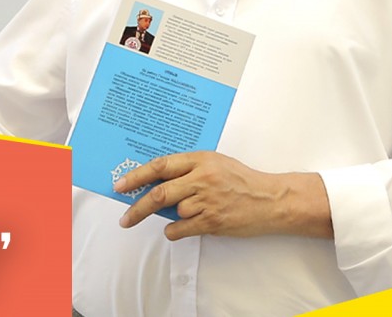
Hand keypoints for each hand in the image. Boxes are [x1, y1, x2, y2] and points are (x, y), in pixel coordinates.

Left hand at [113, 151, 331, 240]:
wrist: (271, 199)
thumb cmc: (242, 180)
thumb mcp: (216, 164)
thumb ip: (188, 170)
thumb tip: (156, 182)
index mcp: (200, 159)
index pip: (160, 166)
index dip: (137, 176)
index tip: (120, 185)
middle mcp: (201, 178)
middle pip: (159, 193)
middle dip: (137, 206)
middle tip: (124, 217)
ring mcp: (207, 200)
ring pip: (173, 212)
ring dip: (170, 218)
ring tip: (185, 215)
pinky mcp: (213, 220)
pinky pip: (181, 229)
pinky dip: (175, 231)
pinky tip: (182, 228)